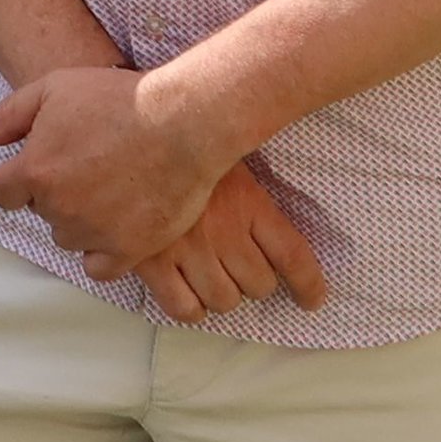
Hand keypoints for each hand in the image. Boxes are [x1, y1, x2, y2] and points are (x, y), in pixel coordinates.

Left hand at [0, 64, 231, 274]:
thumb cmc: (119, 100)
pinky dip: (103, 253)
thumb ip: (11, 114)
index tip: (40, 169)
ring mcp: (93, 232)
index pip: (2, 193)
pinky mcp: (128, 250)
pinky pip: (100, 268)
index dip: (19, 180)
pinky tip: (116, 229)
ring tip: (109, 192)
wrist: (183, 122)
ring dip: (80, 221)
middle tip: (88, 169)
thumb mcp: (55, 87)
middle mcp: (59, 207)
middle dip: (55, 194)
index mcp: (35, 171)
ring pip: (69, 238)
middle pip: (41, 212)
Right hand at [103, 161, 330, 325]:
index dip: (308, 284)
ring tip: (211, 277)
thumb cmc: (178, 139)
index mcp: (248, 201)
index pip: (293, 256)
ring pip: (224, 300)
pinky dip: (190, 308)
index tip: (313, 299)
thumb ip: (252, 191)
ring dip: (223, 295)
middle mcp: (223, 230)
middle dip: (254, 282)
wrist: (127, 133)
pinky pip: (182, 308)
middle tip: (240, 268)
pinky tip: (186, 293)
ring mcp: (187, 249)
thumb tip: (275, 226)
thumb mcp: (228, 154)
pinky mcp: (151, 262)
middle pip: (259, 284)